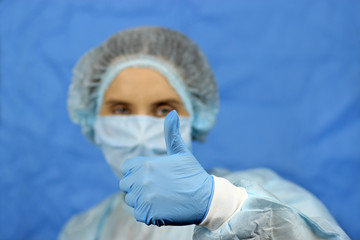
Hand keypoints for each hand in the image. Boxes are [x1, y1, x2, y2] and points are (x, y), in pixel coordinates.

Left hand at [119, 110, 213, 225]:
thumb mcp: (181, 152)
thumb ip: (171, 133)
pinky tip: (162, 207)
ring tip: (161, 198)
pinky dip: (148, 213)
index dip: (136, 172)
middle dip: (138, 186)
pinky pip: (138, 213)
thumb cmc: (192, 174)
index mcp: (145, 164)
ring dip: (143, 200)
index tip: (149, 175)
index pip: (126, 168)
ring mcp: (143, 198)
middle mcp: (141, 180)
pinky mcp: (147, 213)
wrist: (205, 198)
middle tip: (157, 188)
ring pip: (131, 200)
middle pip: (125, 185)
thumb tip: (172, 113)